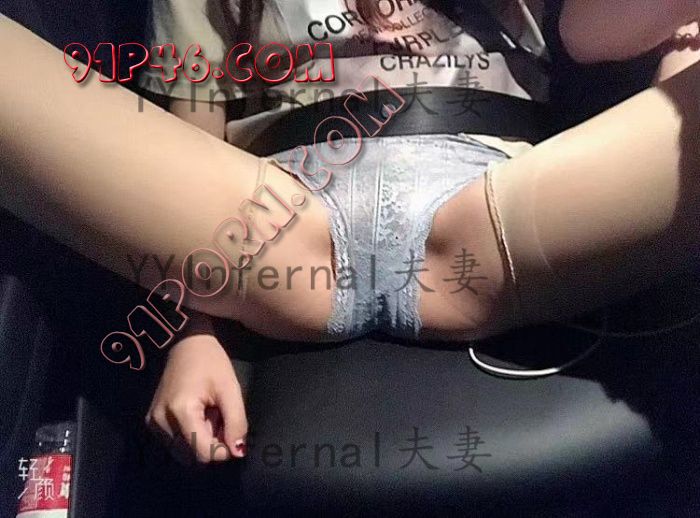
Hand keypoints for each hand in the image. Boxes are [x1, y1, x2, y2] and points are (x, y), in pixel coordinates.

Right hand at [146, 334, 247, 462]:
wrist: (186, 343)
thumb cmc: (211, 362)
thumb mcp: (230, 389)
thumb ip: (236, 422)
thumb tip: (238, 453)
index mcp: (181, 411)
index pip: (203, 452)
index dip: (222, 450)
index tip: (232, 433)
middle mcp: (162, 421)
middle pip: (192, 455)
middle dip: (211, 444)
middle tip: (219, 419)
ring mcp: (154, 422)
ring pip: (183, 451)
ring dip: (200, 441)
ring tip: (208, 416)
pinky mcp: (152, 421)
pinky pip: (174, 442)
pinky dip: (189, 436)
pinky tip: (197, 417)